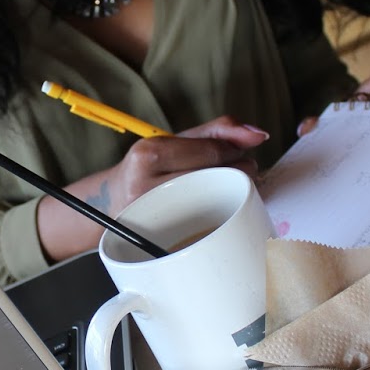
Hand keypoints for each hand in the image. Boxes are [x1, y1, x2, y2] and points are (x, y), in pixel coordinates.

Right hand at [38, 116, 269, 261]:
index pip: (211, 151)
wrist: (111, 202)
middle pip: (216, 177)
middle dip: (238, 170)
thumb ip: (217, 131)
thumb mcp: (174, 141)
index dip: (235, 150)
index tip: (238, 152)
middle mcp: (147, 185)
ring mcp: (154, 215)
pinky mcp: (161, 238)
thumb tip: (258, 133)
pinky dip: (220, 212)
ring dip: (233, 190)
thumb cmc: (150, 169)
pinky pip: (207, 224)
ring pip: (215, 200)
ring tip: (224, 185)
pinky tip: (216, 206)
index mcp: (149, 154)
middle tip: (237, 170)